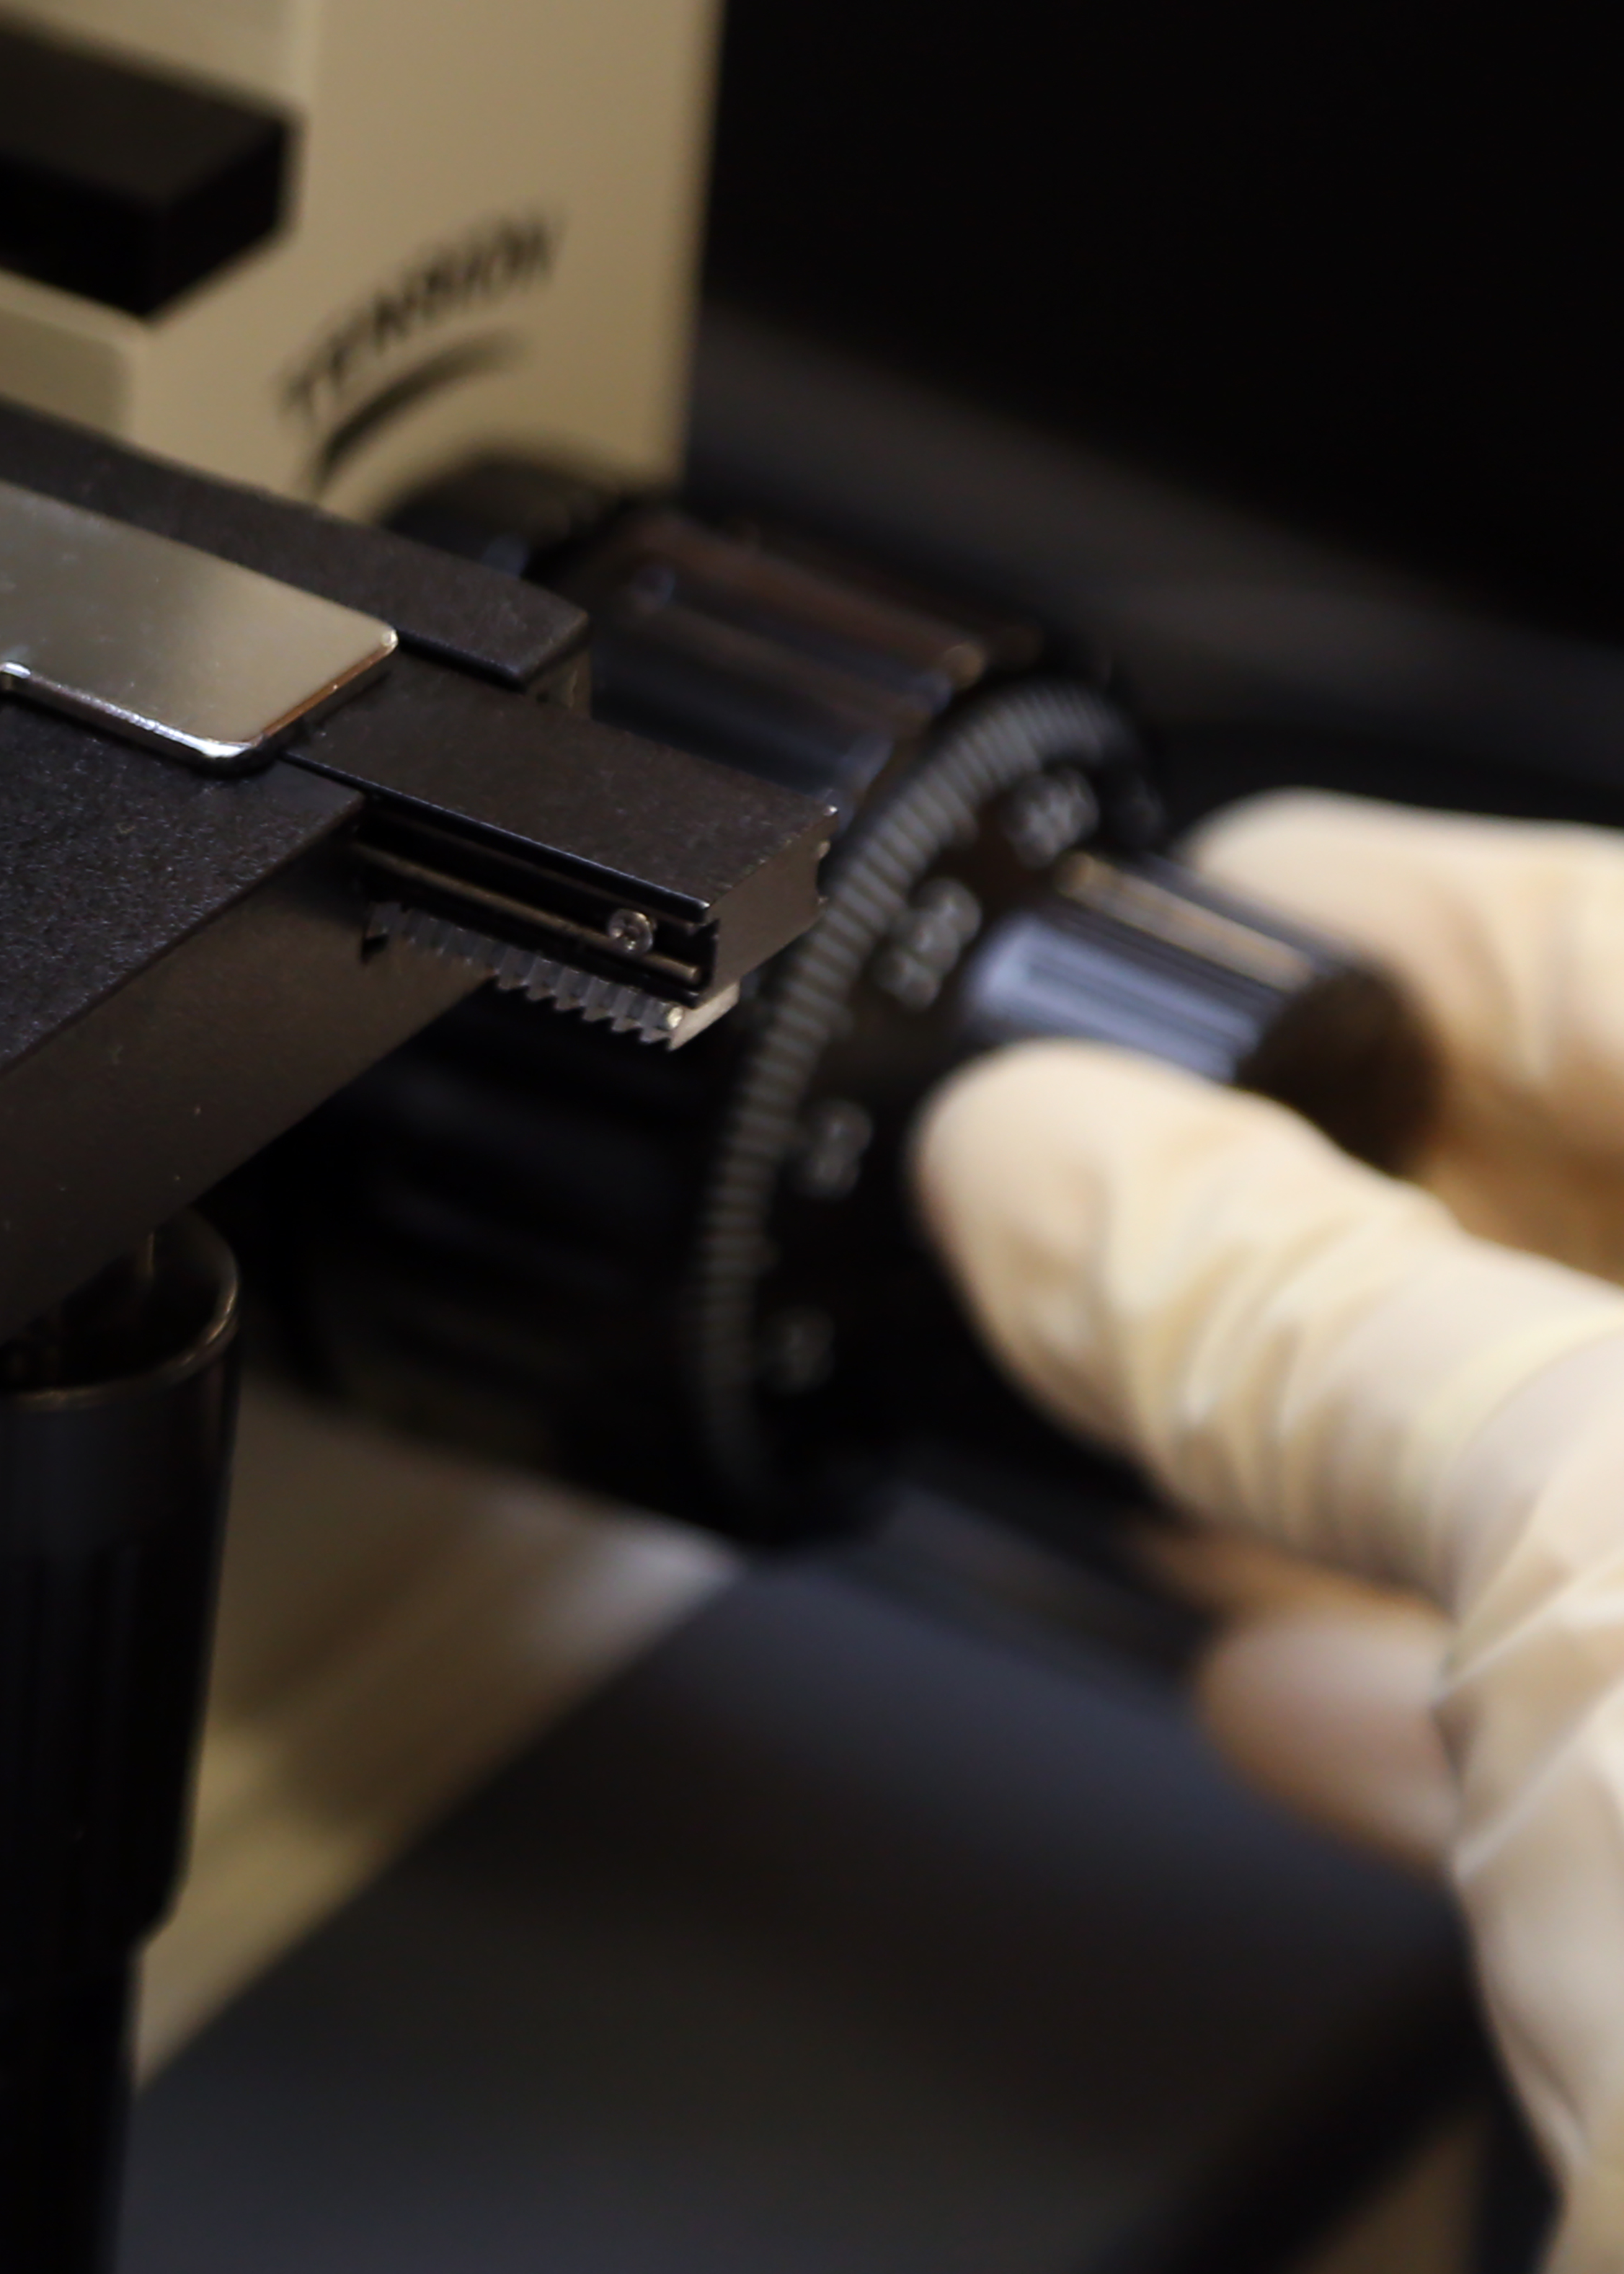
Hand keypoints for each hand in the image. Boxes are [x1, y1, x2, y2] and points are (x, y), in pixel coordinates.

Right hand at [921, 795, 1623, 2228]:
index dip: (1377, 931)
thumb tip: (1051, 1170)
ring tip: (1137, 1423)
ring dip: (1382, 1438)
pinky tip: (1292, 1687)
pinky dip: (1460, 1676)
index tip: (1126, 967)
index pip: (1623, 938)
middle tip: (1092, 1203)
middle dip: (1357, 1201)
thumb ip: (1294, 1305)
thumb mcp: (1600, 1536)